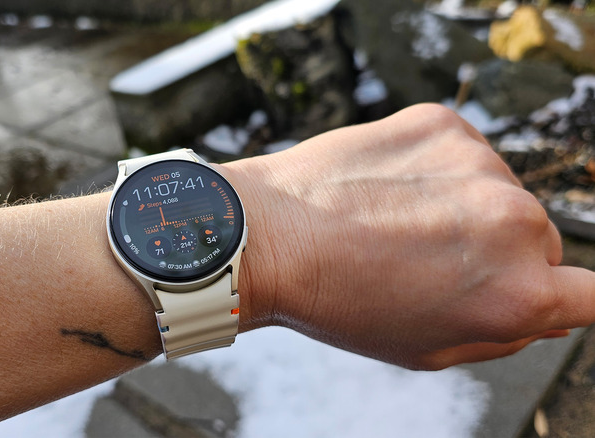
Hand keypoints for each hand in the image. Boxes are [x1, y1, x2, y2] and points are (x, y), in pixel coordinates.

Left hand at [226, 103, 591, 369]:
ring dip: (465, 207)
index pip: (591, 296)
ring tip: (397, 223)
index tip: (542, 290)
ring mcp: (479, 165)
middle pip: (539, 242)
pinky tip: (388, 189)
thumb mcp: (427, 348)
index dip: (563, 296)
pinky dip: (435, 169)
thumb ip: (504, 335)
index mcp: (517, 293)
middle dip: (498, 255)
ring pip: (498, 192)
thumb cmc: (337, 300)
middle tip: (428, 262)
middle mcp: (513, 222)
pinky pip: (461, 153)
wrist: (268, 236)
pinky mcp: (443, 124)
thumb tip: (549, 312)